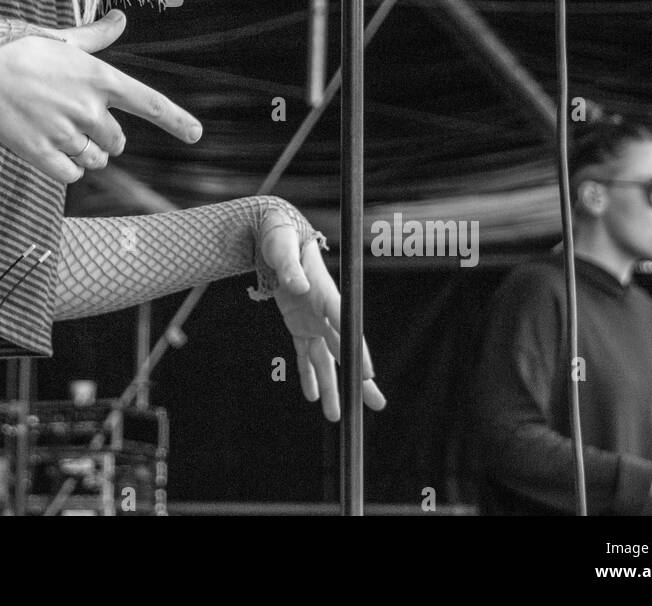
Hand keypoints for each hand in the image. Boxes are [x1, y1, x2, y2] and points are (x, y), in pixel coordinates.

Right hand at [0, 10, 201, 183]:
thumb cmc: (18, 48)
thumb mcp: (62, 39)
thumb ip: (96, 37)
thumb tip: (120, 19)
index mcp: (99, 78)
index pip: (150, 103)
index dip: (177, 121)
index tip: (196, 134)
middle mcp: (89, 108)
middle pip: (117, 142)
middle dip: (103, 137)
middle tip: (72, 119)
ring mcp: (65, 132)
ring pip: (95, 159)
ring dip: (84, 152)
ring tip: (53, 129)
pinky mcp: (42, 153)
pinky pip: (71, 173)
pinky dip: (65, 167)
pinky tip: (47, 148)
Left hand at [260, 209, 385, 420]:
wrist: (275, 234)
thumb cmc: (281, 238)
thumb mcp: (282, 248)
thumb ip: (289, 267)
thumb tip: (296, 285)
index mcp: (325, 291)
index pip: (345, 324)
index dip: (357, 349)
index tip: (369, 373)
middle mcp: (324, 311)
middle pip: (345, 350)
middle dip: (360, 379)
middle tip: (376, 404)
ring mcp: (313, 320)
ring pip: (326, 361)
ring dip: (333, 388)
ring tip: (338, 416)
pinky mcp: (298, 325)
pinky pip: (305, 355)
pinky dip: (308, 376)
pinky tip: (314, 397)